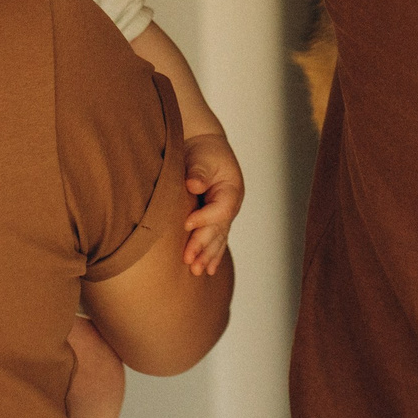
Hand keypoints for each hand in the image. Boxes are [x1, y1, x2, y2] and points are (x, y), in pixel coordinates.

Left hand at [181, 131, 243, 275]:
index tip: (186, 225)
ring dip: (207, 255)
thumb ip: (199, 171)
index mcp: (231, 189)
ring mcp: (225, 214)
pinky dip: (211, 254)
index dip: (205, 218)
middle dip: (204, 246)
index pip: (221, 209)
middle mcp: (230, 205)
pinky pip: (216, 239)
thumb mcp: (203, 156)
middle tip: (190, 261)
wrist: (205, 147)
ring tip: (197, 271)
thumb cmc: (204, 151)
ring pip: (218, 238)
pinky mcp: (215, 219)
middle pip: (219, 229)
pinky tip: (208, 269)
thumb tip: (193, 184)